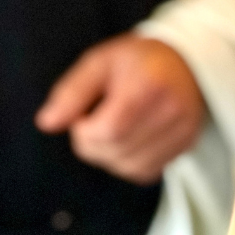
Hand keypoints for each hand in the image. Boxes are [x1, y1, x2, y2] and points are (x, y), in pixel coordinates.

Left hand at [35, 34, 204, 184]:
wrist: (187, 64)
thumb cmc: (138, 61)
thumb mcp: (100, 62)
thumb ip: (72, 92)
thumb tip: (47, 124)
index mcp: (149, 85)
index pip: (110, 130)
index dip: (84, 132)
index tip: (80, 117)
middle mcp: (172, 112)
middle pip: (118, 150)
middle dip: (91, 146)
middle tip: (90, 125)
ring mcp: (183, 131)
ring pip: (131, 167)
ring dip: (108, 158)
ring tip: (108, 133)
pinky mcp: (187, 146)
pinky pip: (146, 173)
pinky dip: (127, 164)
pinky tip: (126, 143)